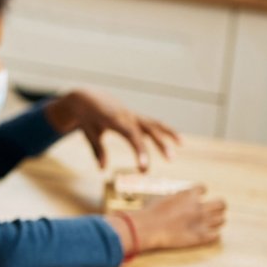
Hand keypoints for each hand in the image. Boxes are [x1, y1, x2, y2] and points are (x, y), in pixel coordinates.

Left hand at [47, 89, 180, 170]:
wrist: (86, 97)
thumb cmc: (85, 116)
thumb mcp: (88, 132)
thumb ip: (97, 150)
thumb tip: (102, 169)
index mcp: (114, 119)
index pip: (131, 136)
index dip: (140, 151)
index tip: (145, 167)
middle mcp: (127, 116)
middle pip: (147, 130)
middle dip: (160, 145)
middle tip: (171, 160)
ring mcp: (133, 115)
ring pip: (154, 123)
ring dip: (168, 134)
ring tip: (181, 145)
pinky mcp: (136, 116)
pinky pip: (153, 123)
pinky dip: (166, 130)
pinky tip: (178, 140)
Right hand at [123, 187, 226, 252]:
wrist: (147, 228)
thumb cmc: (149, 213)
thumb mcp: (160, 198)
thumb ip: (172, 198)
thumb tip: (172, 198)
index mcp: (188, 195)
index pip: (203, 188)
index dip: (201, 192)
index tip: (197, 197)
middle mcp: (198, 207)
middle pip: (221, 204)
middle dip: (218, 206)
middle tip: (212, 210)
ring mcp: (201, 222)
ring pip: (222, 219)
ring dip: (217, 220)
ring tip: (211, 223)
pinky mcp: (200, 237)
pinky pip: (217, 235)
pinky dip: (214, 235)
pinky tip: (208, 235)